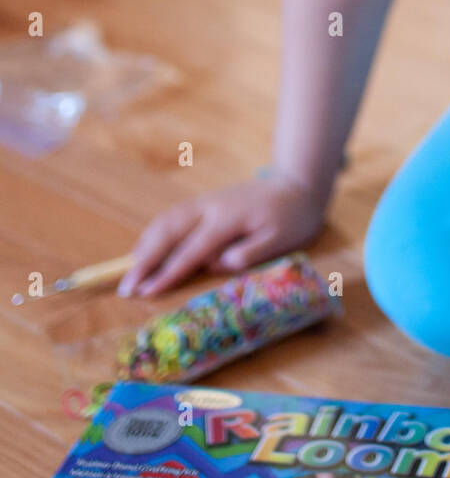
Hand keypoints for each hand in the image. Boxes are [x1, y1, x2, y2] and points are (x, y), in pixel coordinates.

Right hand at [118, 176, 325, 296]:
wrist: (296, 185)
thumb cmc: (291, 218)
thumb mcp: (281, 239)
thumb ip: (250, 253)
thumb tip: (219, 264)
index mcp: (228, 219)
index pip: (191, 250)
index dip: (167, 273)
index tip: (146, 292)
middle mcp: (209, 207)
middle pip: (168, 231)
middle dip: (144, 259)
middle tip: (126, 287)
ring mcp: (205, 202)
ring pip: (165, 220)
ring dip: (144, 244)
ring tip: (129, 270)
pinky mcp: (204, 202)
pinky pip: (172, 216)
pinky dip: (154, 232)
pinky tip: (145, 249)